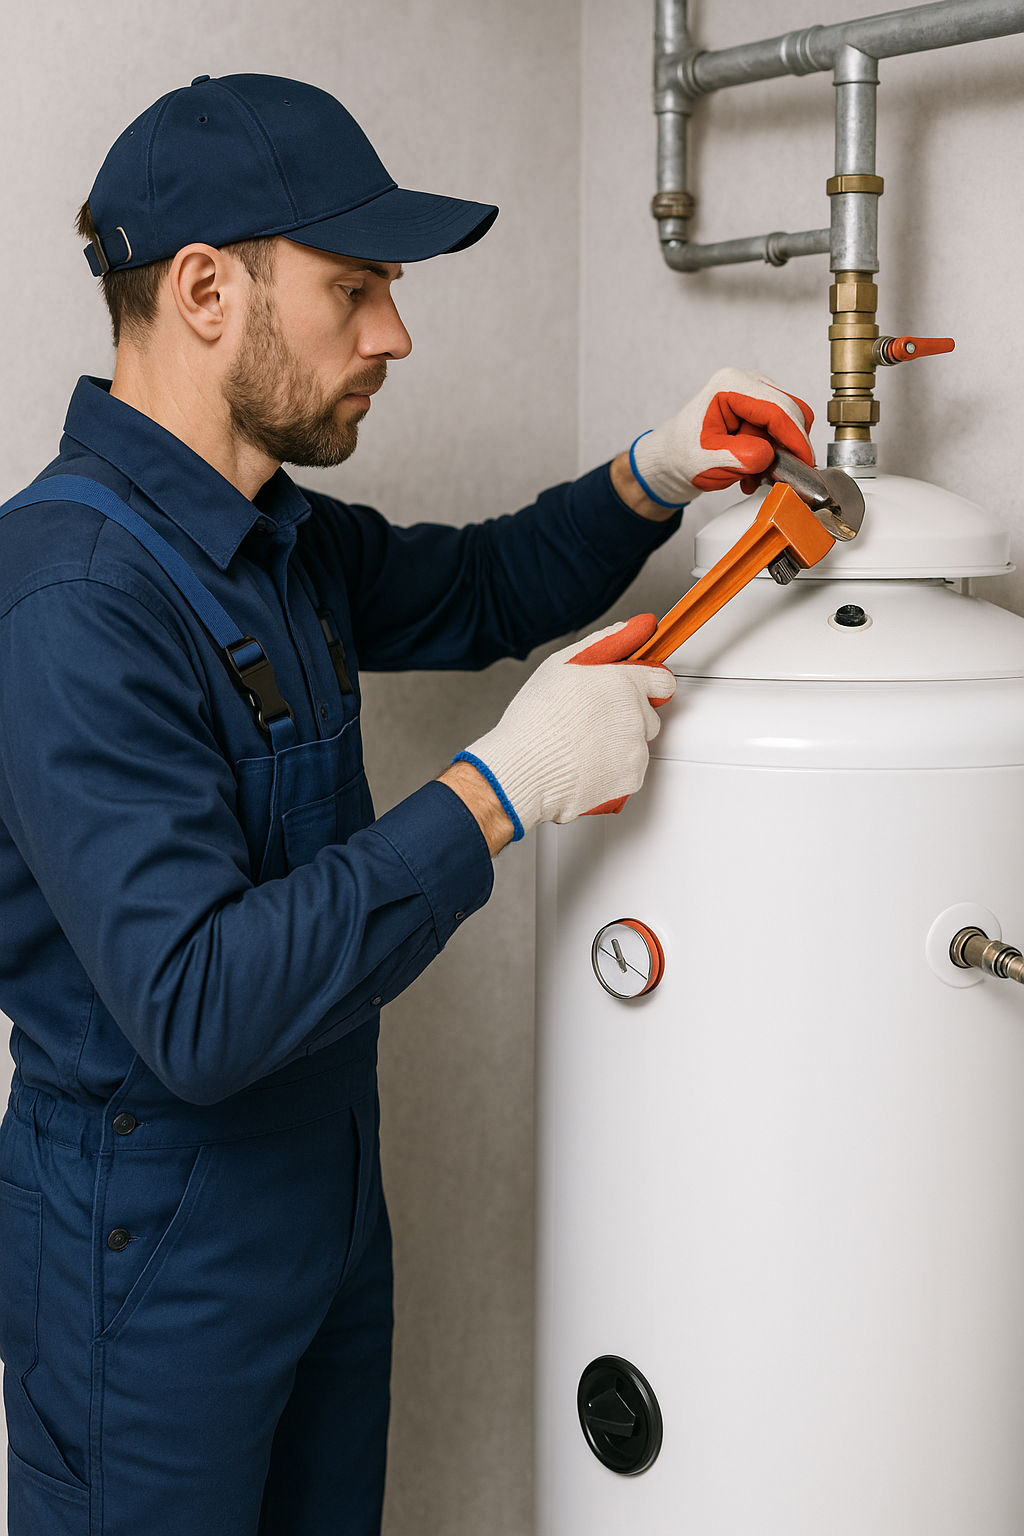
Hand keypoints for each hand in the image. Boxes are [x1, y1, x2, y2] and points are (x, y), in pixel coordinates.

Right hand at [451, 616, 675, 838]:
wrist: (522, 770)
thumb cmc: (535, 720)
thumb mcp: (561, 665)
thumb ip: (603, 644)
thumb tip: (629, 629)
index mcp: (623, 683)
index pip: (662, 681)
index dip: (649, 686)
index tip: (640, 692)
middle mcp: (636, 716)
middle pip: (648, 717)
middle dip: (627, 720)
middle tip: (593, 725)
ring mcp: (636, 750)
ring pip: (637, 747)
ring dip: (618, 748)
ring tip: (581, 749)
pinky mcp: (630, 779)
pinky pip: (629, 774)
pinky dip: (612, 773)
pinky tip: (585, 768)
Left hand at [630, 366, 814, 507]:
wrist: (674, 456)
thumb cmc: (684, 454)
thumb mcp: (708, 460)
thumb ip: (741, 457)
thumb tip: (769, 456)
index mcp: (730, 386)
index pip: (777, 410)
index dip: (795, 438)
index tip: (806, 463)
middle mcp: (746, 382)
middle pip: (790, 411)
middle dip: (788, 446)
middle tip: (777, 474)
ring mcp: (755, 392)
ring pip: (788, 422)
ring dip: (777, 453)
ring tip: (753, 476)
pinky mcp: (760, 407)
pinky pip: (780, 428)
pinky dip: (772, 452)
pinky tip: (753, 469)